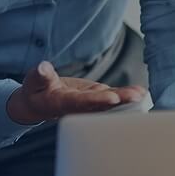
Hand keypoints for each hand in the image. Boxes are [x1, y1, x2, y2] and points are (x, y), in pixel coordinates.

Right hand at [5, 61, 146, 125]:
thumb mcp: (33, 81)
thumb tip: (43, 67)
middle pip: (100, 105)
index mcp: (62, 104)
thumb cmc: (36, 91)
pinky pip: (111, 97)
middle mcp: (78, 108)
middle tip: (134, 97)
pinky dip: (125, 95)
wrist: (40, 103)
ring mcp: (89, 105)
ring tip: (141, 94)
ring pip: (109, 103)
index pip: (80, 102)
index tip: (111, 97)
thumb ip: (40, 76)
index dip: (96, 101)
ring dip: (126, 99)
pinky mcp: (95, 99)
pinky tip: (140, 92)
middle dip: (118, 101)